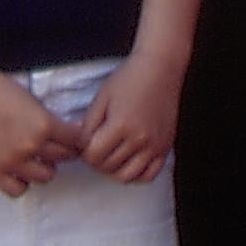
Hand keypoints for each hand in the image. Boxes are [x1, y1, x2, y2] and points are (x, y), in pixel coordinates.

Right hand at [0, 57, 86, 197]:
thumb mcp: (32, 100)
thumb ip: (50, 120)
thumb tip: (73, 133)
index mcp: (44, 124)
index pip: (76, 140)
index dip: (77, 137)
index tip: (74, 136)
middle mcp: (31, 146)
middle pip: (64, 158)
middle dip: (63, 150)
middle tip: (56, 144)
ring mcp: (12, 162)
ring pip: (46, 176)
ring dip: (45, 166)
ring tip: (37, 156)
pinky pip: (18, 190)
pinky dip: (22, 181)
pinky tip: (19, 169)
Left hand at [77, 50, 184, 184]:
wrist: (160, 69)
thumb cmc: (128, 79)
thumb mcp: (102, 98)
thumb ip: (88, 125)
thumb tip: (79, 147)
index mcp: (120, 125)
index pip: (93, 156)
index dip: (84, 152)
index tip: (86, 142)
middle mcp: (139, 139)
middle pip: (108, 167)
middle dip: (96, 161)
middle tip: (96, 148)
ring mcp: (155, 145)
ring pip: (127, 176)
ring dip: (113, 171)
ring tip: (110, 156)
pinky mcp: (166, 147)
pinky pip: (150, 175)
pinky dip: (136, 175)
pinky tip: (128, 163)